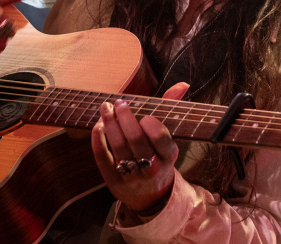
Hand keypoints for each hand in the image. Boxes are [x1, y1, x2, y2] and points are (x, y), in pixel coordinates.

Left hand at [91, 82, 189, 213]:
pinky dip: (98, 138)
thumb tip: (182, 84)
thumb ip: (171, 108)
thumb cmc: (158, 157)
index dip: (151, 124)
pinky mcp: (113, 181)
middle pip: (136, 139)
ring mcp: (132, 176)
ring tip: (105, 108)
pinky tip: (98, 125)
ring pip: (118, 146)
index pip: (161, 137)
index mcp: (168, 155)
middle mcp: (152, 168)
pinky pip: (102, 157)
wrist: (149, 195)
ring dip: (109, 123)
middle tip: (119, 102)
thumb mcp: (168, 137)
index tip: (144, 116)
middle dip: (125, 117)